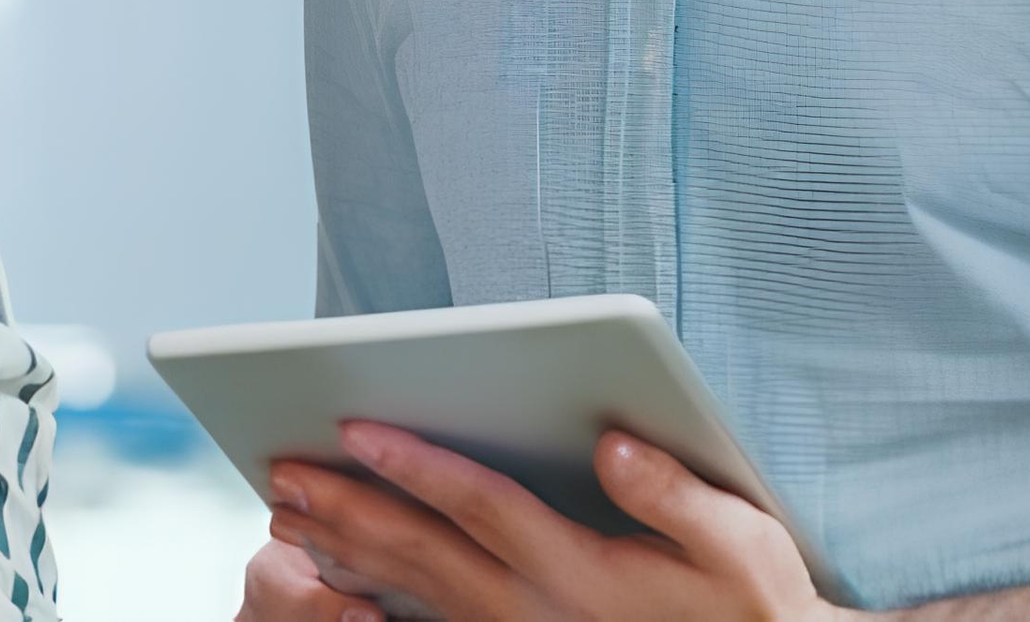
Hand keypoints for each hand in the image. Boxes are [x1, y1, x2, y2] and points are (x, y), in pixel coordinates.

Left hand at [262, 424, 853, 621]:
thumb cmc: (747, 599)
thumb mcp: (739, 543)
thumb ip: (674, 495)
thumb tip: (614, 445)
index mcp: (582, 573)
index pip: (484, 508)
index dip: (419, 465)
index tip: (359, 427)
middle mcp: (535, 608)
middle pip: (425, 550)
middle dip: (349, 508)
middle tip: (282, 471)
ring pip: (412, 588)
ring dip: (345, 548)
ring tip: (283, 513)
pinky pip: (424, 617)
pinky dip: (372, 589)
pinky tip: (334, 566)